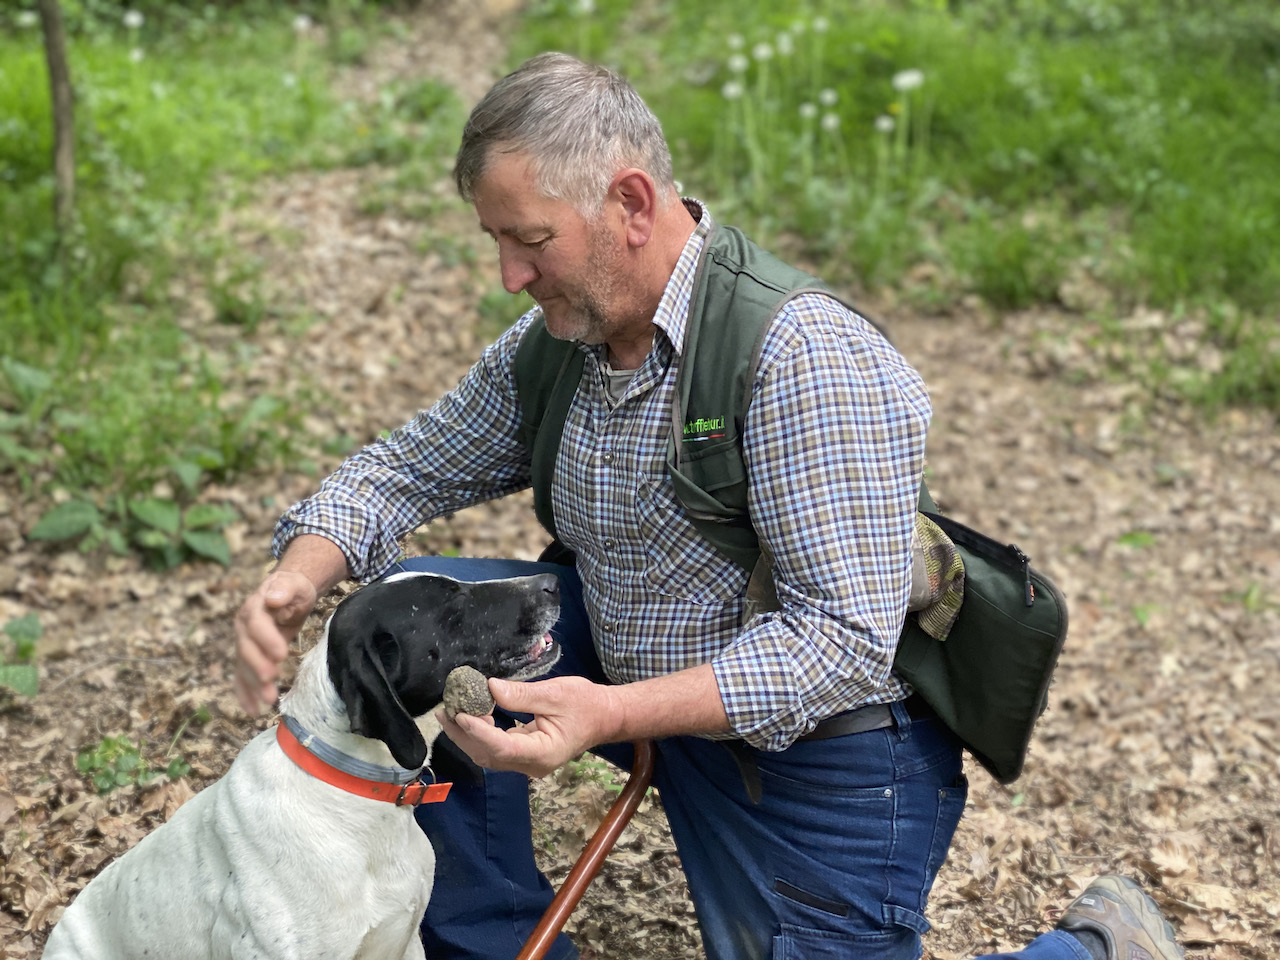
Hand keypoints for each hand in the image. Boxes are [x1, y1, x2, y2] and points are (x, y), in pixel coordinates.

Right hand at [233, 569, 317, 714]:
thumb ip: (285, 587)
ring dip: (254, 684)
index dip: (266, 639)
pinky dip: (245, 694)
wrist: (285, 594)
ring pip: (244, 666)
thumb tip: (273, 597)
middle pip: (246, 648)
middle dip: (257, 665)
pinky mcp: (249, 657)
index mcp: (254, 608)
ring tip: (268, 700)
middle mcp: (243, 627)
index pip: (256, 624)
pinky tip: (252, 710)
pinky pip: (242, 676)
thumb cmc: (292, 589)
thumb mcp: (293, 583)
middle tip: (270, 679)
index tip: (281, 654)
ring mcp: (244, 643)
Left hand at [437, 676, 619, 778]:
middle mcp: (531, 765)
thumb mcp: (556, 693)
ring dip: (468, 735)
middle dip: (464, 734)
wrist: (605, 718)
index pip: (503, 746)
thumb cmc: (586, 704)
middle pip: (489, 755)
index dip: (478, 731)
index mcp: (543, 753)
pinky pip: (496, 749)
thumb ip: (522, 694)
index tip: (460, 713)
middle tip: (445, 710)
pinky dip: (480, 734)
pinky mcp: (524, 755)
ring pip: (489, 755)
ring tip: (451, 711)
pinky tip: (471, 716)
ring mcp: (527, 763)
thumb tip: (490, 688)